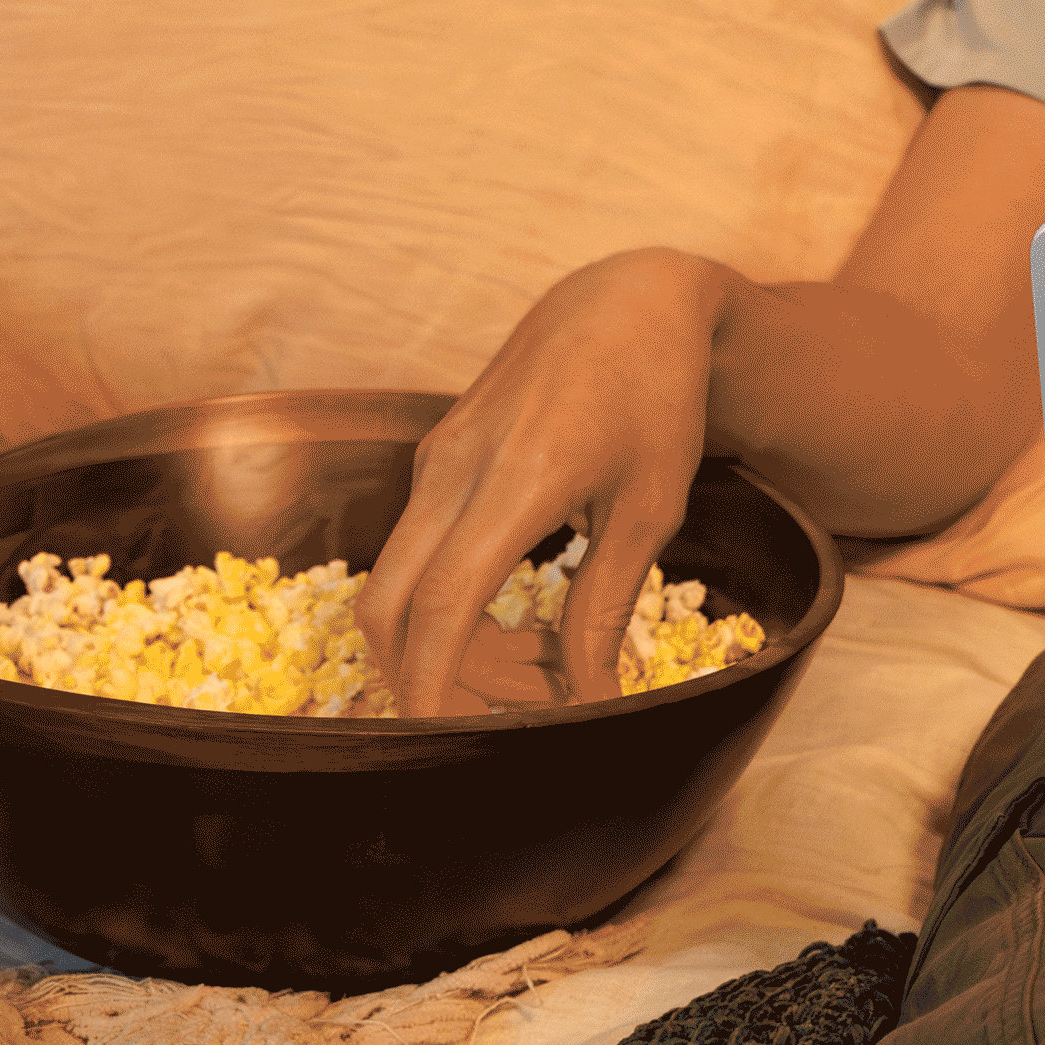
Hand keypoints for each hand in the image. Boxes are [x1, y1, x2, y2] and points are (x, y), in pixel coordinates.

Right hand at [362, 246, 727, 716]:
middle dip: (416, 678)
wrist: (628, 300)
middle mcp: (457, 466)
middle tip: (480, 723)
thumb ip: (605, 606)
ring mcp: (436, 456)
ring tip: (514, 674)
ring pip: (394, 577)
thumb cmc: (656, 399)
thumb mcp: (650, 505)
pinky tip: (505, 619)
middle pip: (388, 601)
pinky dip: (440, 597)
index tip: (441, 743)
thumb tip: (588, 700)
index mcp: (519, 477)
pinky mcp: (435, 454)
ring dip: (432, 641)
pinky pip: (414, 543)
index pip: (444, 602)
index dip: (432, 683)